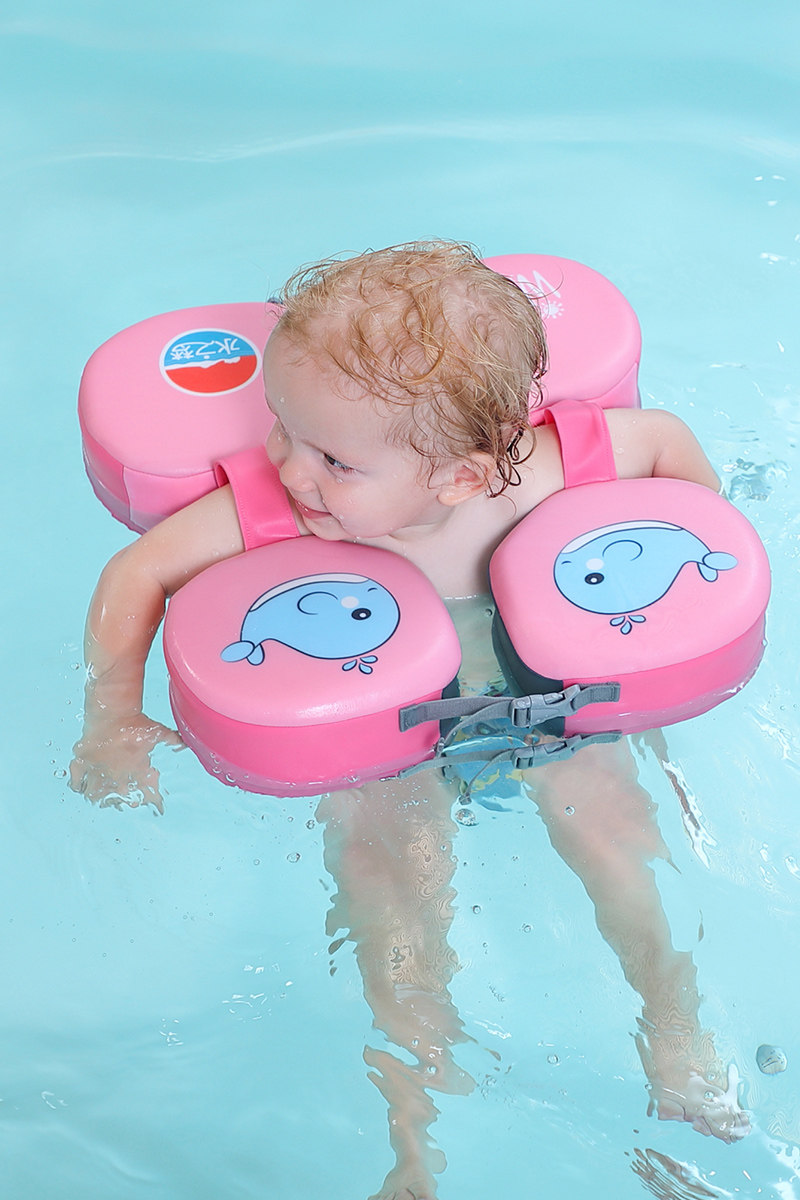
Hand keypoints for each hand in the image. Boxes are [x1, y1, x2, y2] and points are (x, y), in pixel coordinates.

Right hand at [69, 716, 183, 813]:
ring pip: (96, 796)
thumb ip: (173, 740)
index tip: (156, 803)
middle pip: (121, 798)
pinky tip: (81, 786)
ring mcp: (97, 771)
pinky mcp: (81, 763)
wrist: (113, 711)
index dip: (153, 800)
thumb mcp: (159, 732)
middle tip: (129, 800)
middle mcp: (117, 775)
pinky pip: (76, 782)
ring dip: (101, 797)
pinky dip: (78, 786)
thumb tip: (187, 743)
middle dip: (126, 801)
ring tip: (104, 797)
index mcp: (136, 771)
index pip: (147, 793)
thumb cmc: (136, 722)